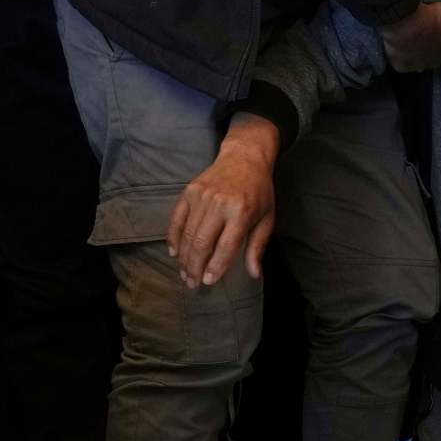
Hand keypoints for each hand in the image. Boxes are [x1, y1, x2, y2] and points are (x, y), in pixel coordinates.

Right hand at [167, 114, 278, 287]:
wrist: (244, 157)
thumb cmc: (259, 191)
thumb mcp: (267, 218)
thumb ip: (257, 246)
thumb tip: (254, 274)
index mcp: (242, 212)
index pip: (225, 246)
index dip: (215, 267)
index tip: (208, 282)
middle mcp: (219, 204)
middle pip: (201, 242)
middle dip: (195, 267)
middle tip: (192, 283)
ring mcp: (202, 196)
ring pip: (187, 234)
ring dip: (184, 257)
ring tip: (184, 273)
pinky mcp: (189, 191)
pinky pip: (177, 219)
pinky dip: (173, 237)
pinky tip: (174, 252)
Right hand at [379, 1, 440, 72]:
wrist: (407, 21)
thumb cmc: (437, 19)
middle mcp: (436, 64)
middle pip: (438, 58)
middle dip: (436, 49)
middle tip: (430, 35)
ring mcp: (418, 66)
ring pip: (421, 61)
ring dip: (420, 53)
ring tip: (415, 39)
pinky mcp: (402, 66)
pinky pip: (404, 62)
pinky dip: (404, 55)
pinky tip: (402, 45)